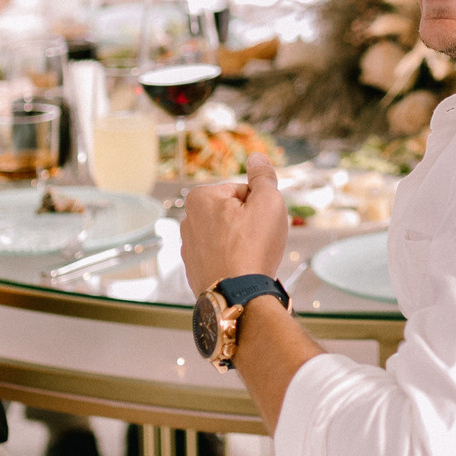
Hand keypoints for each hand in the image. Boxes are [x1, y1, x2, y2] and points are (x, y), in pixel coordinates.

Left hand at [183, 156, 291, 299]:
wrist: (238, 298)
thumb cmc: (252, 249)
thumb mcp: (268, 202)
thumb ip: (263, 177)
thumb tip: (257, 158)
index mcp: (199, 198)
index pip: (241, 191)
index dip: (259, 205)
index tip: (262, 222)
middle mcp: (187, 221)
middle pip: (232, 213)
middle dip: (248, 223)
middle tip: (259, 240)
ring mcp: (188, 248)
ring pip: (227, 236)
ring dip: (242, 243)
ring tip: (251, 258)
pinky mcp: (194, 270)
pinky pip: (220, 257)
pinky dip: (233, 261)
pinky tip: (242, 270)